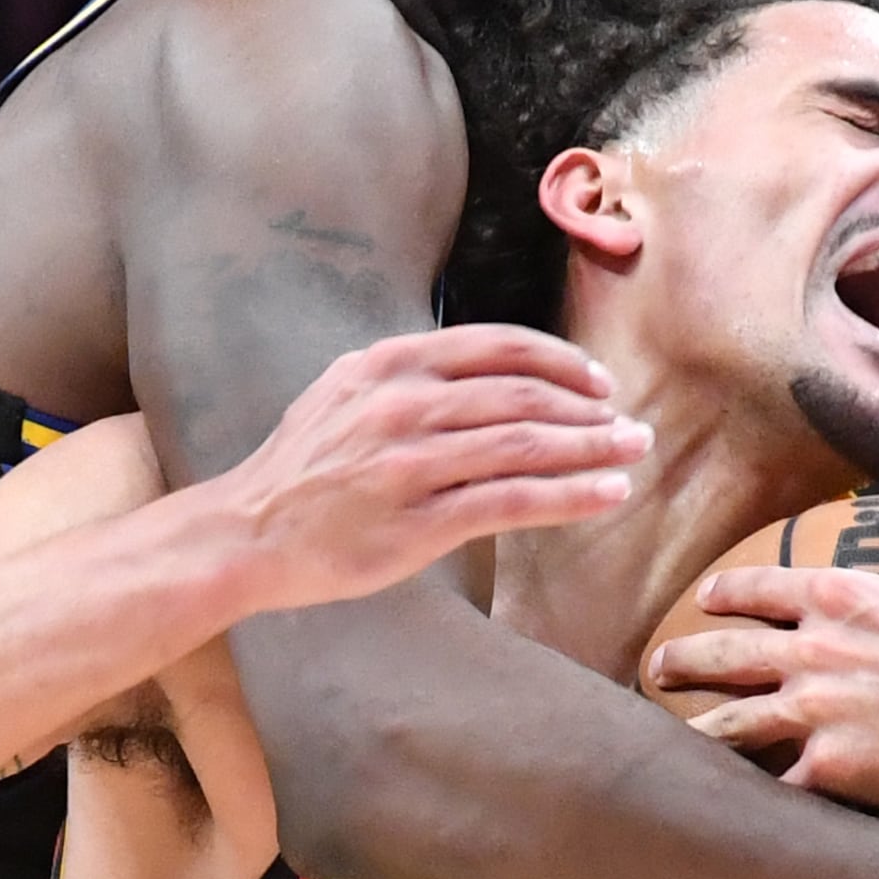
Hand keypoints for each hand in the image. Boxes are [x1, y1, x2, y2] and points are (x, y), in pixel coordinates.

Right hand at [222, 324, 644, 610]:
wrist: (247, 532)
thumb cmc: (301, 469)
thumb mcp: (344, 393)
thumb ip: (408, 375)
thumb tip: (481, 370)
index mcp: (388, 365)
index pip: (497, 346)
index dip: (559, 360)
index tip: (595, 381)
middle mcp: (402, 406)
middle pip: (523, 394)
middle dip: (588, 408)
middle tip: (629, 422)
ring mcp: (411, 465)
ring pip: (526, 445)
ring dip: (592, 448)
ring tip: (631, 452)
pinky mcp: (419, 523)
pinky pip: (512, 501)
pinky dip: (569, 495)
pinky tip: (606, 494)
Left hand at [641, 488, 878, 856]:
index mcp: (841, 598)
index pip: (757, 589)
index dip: (723, 594)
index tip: (704, 601)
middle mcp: (814, 651)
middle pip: (722, 654)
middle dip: (682, 660)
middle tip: (658, 667)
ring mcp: (815, 712)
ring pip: (728, 722)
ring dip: (695, 728)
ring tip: (669, 738)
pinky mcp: (826, 768)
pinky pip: (769, 783)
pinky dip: (745, 792)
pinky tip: (722, 799)